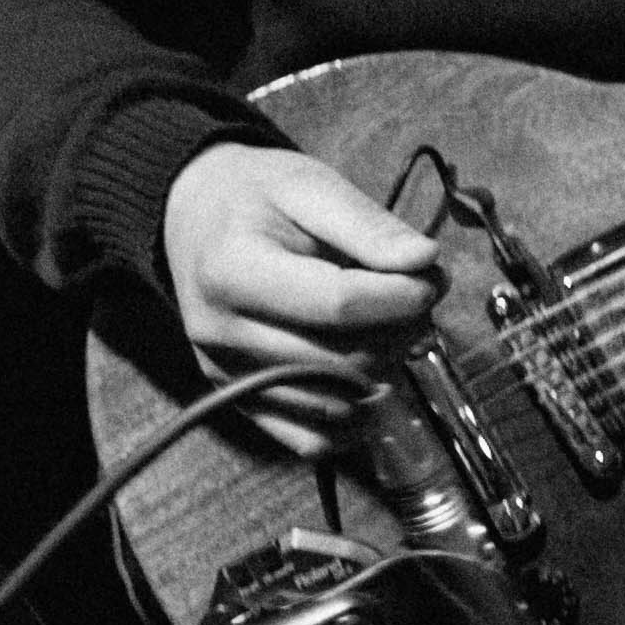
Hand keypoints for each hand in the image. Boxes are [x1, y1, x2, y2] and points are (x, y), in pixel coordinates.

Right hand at [164, 143, 440, 452]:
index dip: (402, 297)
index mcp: (232, 270)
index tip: (431, 278)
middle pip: (343, 359)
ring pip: (337, 403)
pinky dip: (355, 415)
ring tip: (388, 323)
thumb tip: (424, 261)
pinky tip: (369, 371)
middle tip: (416, 297)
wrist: (193, 218)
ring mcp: (226, 374)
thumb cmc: (255, 198)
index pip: (339, 305)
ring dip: (385, 369)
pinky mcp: (239, 400)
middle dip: (400, 331)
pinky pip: (312, 438)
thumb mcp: (310, 185)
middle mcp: (220, 332)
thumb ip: (369, 226)